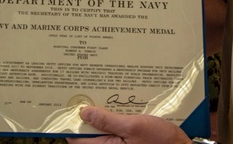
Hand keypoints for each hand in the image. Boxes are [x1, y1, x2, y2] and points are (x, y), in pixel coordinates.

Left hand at [65, 106, 191, 143]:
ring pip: (101, 131)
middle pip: (89, 133)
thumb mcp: (133, 126)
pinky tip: (119, 106)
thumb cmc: (161, 142)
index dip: (73, 121)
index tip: (71, 102)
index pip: (78, 138)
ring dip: (102, 115)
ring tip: (104, 96)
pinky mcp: (126, 143)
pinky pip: (113, 131)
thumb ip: (107, 120)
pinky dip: (113, 119)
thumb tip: (84, 112)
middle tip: (89, 93)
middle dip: (89, 114)